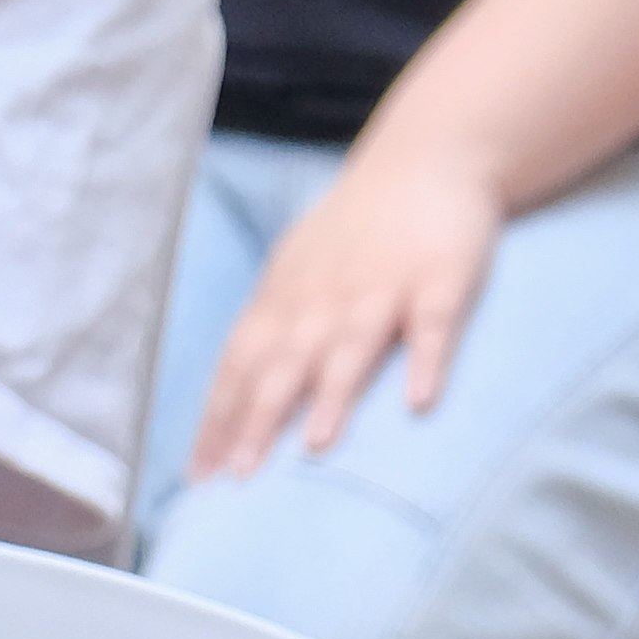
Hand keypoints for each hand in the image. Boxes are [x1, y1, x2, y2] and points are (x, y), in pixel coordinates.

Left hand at [189, 138, 509, 476]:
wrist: (424, 160)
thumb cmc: (354, 232)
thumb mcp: (297, 274)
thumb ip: (272, 332)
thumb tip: (235, 400)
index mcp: (285, 297)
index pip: (239, 363)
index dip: (219, 417)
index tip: (199, 476)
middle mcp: (323, 295)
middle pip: (284, 361)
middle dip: (258, 418)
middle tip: (240, 477)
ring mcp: (381, 287)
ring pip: (351, 347)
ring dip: (333, 396)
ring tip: (318, 447)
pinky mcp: (440, 280)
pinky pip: (430, 325)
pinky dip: (425, 361)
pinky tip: (420, 402)